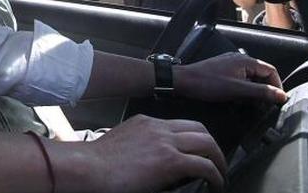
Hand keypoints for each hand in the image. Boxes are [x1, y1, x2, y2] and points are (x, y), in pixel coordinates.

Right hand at [56, 115, 227, 192]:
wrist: (88, 168)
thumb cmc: (95, 163)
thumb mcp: (120, 144)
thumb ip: (138, 145)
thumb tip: (149, 162)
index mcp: (144, 123)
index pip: (179, 124)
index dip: (193, 138)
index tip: (197, 151)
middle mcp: (158, 127)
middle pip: (199, 129)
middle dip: (211, 145)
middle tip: (216, 161)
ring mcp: (165, 142)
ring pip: (207, 143)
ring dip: (218, 159)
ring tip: (220, 174)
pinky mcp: (171, 161)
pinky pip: (204, 165)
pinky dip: (215, 175)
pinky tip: (215, 184)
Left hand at [174, 52, 286, 104]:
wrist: (183, 82)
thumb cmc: (206, 83)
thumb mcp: (238, 90)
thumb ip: (261, 92)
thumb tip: (281, 95)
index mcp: (246, 61)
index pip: (271, 71)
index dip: (277, 86)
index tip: (277, 100)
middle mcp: (240, 60)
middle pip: (262, 76)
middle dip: (264, 91)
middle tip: (262, 105)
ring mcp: (231, 66)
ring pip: (251, 80)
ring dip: (252, 92)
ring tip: (247, 103)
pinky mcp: (224, 72)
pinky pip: (240, 81)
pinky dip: (242, 91)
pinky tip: (237, 100)